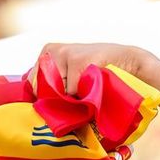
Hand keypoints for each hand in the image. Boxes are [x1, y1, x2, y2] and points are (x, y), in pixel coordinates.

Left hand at [33, 42, 154, 95]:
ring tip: (85, 88)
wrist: (128, 62)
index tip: (61, 100)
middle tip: (77, 93)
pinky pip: (71, 92)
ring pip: (56, 93)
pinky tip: (93, 86)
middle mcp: (52, 51)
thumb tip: (34, 108)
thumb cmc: (97, 73)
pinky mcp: (77, 60)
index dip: (44, 99)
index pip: (31, 85)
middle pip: (40, 90)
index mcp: (47, 52)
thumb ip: (52, 86)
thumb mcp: (70, 75)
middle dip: (56, 100)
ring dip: (70, 99)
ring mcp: (63, 54)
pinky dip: (81, 96)